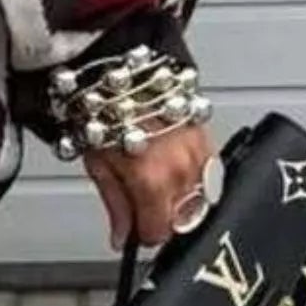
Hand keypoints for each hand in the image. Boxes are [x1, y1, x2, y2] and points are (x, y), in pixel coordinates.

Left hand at [83, 120, 219, 250]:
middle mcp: (180, 170)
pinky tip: (172, 161)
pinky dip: (192, 175)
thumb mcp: (96, 162)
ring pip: (197, 198)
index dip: (144, 235)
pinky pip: (207, 172)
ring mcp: (199, 153)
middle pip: (181, 218)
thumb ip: (115, 204)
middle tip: (140, 200)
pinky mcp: (208, 136)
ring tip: (155, 175)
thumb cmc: (103, 108)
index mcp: (150, 181)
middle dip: (161, 216)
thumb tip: (122, 237)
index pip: (158, 232)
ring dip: (178, 196)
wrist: (120, 67)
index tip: (136, 231)